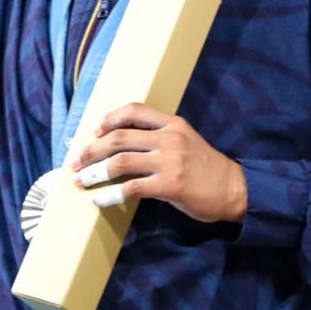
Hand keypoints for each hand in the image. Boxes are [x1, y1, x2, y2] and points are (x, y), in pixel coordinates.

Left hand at [71, 102, 247, 223]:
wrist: (234, 189)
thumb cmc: (206, 168)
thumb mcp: (186, 141)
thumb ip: (160, 138)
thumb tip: (122, 147)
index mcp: (173, 123)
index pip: (135, 110)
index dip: (110, 118)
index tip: (94, 131)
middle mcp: (169, 138)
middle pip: (119, 137)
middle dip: (92, 150)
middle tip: (76, 162)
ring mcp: (170, 161)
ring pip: (120, 162)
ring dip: (95, 172)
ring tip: (81, 181)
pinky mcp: (170, 185)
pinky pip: (131, 188)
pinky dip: (110, 194)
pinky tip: (100, 200)